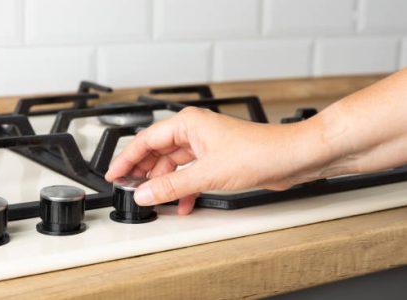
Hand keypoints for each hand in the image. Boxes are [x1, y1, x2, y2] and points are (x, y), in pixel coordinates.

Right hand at [105, 106, 330, 214]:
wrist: (293, 157)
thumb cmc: (260, 151)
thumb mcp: (207, 173)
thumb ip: (172, 186)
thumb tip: (144, 193)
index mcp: (187, 123)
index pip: (146, 140)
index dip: (127, 159)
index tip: (114, 174)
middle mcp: (194, 131)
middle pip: (157, 152)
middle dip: (144, 172)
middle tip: (128, 189)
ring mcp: (205, 146)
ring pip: (173, 165)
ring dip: (164, 184)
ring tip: (152, 200)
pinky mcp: (216, 160)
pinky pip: (190, 174)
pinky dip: (183, 189)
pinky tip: (180, 204)